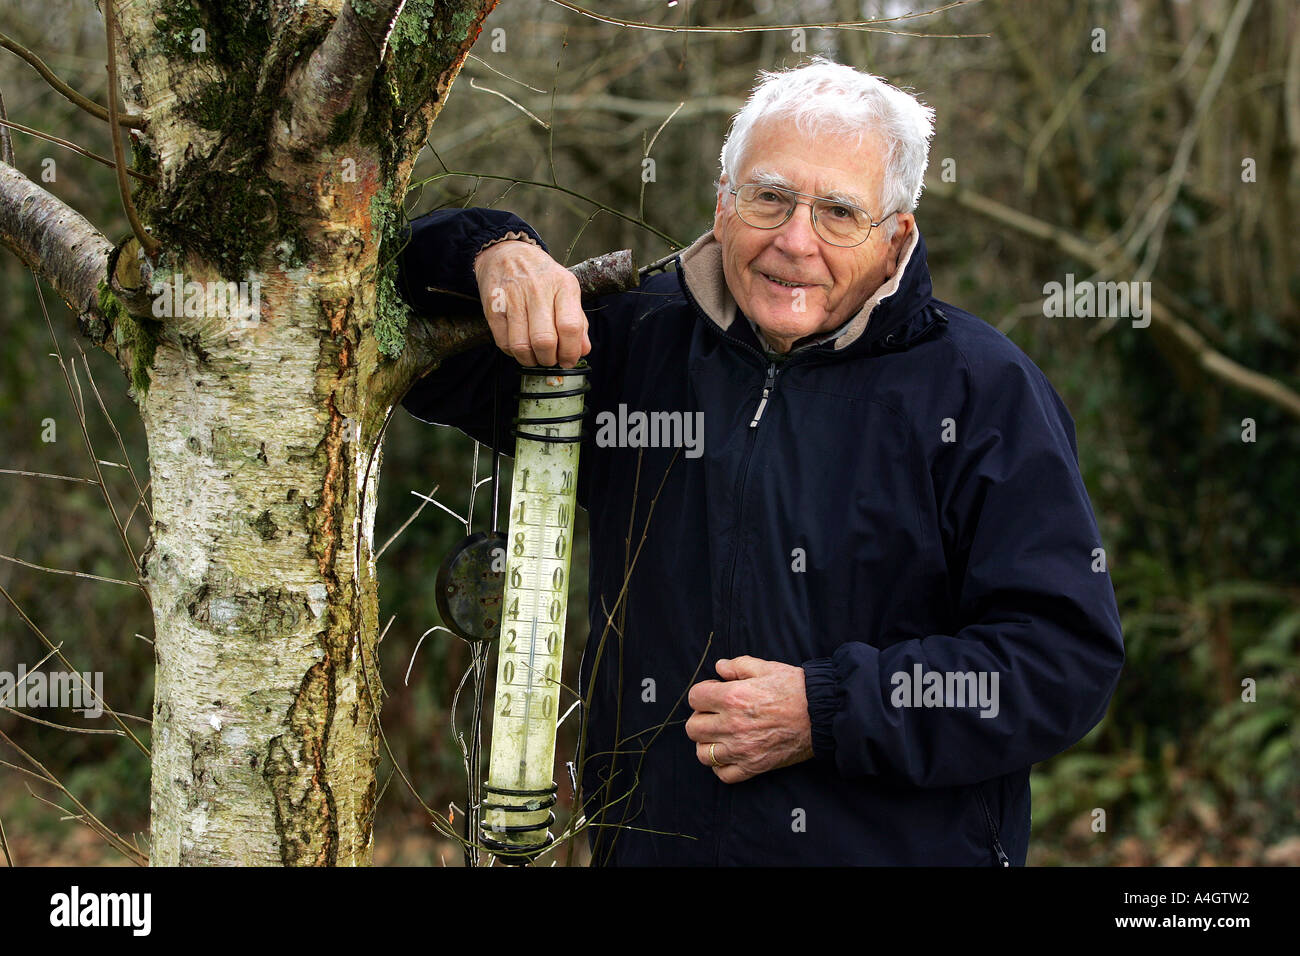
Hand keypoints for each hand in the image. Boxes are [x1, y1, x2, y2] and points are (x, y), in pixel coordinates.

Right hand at [473, 240, 590, 367]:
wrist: (506, 253)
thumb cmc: (542, 276)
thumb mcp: (566, 290)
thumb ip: (578, 321)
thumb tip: (583, 350)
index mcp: (563, 285)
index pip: (570, 326)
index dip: (570, 351)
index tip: (568, 360)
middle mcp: (538, 289)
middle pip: (544, 340)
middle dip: (549, 359)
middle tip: (551, 360)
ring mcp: (513, 298)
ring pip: (522, 346)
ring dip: (531, 360)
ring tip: (536, 356)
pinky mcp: (493, 307)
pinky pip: (503, 342)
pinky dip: (513, 353)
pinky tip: (521, 347)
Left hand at [685, 656, 814, 783]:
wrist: (822, 715)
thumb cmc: (795, 689)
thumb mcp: (766, 668)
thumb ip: (738, 666)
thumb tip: (719, 667)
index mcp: (732, 697)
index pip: (694, 698)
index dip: (703, 693)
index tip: (716, 692)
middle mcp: (732, 725)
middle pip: (693, 728)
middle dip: (701, 717)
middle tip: (716, 714)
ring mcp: (741, 749)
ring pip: (703, 754)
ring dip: (708, 743)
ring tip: (720, 735)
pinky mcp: (753, 767)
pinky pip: (723, 774)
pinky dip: (722, 766)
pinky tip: (730, 754)